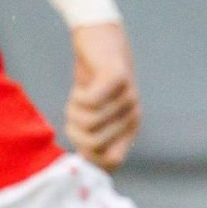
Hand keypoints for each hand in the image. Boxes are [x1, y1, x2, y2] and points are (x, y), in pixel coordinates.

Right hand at [66, 22, 140, 169]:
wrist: (98, 39)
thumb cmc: (91, 82)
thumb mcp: (92, 116)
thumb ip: (91, 140)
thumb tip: (85, 168)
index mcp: (129, 130)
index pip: (111, 163)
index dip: (88, 157)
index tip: (77, 140)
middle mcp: (133, 116)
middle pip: (93, 144)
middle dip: (74, 131)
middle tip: (74, 112)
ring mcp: (129, 97)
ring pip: (89, 122)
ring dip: (73, 111)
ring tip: (77, 97)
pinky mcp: (118, 78)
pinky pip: (91, 101)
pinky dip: (77, 97)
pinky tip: (81, 87)